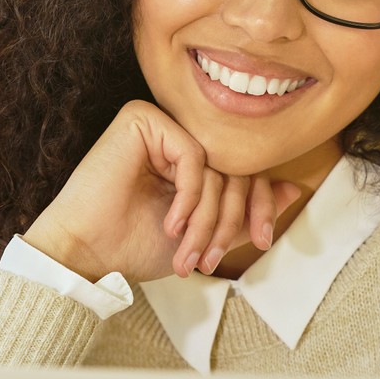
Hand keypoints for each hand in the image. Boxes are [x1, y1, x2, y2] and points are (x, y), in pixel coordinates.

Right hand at [22, 100, 301, 284]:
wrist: (87, 252)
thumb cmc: (134, 245)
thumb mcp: (204, 232)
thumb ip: (243, 210)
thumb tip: (292, 188)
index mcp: (188, 157)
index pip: (242, 169)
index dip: (257, 205)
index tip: (259, 241)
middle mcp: (175, 135)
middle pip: (234, 166)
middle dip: (229, 220)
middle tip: (212, 258)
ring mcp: (159, 124)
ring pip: (216, 163)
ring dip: (208, 217)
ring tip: (189, 253)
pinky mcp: (141, 119)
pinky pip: (194, 153)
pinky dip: (190, 194)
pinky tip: (171, 222)